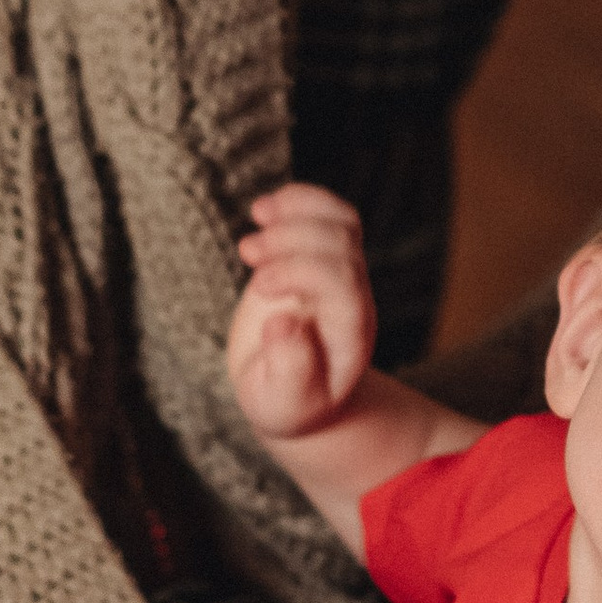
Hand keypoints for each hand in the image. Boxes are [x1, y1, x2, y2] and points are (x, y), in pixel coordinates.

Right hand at [228, 182, 377, 442]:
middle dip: (291, 238)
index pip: (341, 282)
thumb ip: (289, 370)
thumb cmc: (288, 403)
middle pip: (341, 244)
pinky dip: (297, 199)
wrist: (295, 392)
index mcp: (349, 332)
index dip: (300, 271)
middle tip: (248, 252)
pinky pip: (327, 212)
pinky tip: (263, 209)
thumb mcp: (282, 403)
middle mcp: (353, 297)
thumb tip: (284, 322)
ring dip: (297, 210)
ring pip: (342, 220)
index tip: (259, 286)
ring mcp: (341, 274)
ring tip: (257, 217)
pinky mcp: (320, 257)